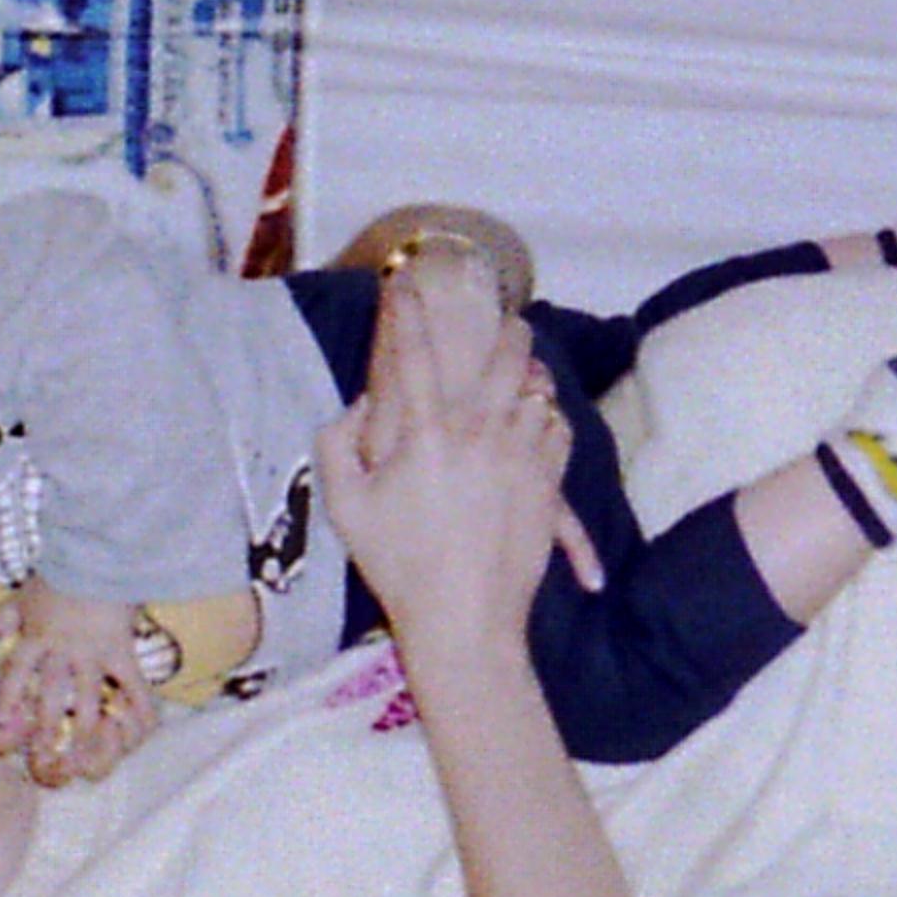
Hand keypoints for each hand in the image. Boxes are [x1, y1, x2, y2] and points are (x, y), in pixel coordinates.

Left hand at [0, 581, 157, 785]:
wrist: (97, 552)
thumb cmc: (61, 569)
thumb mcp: (27, 590)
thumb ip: (10, 612)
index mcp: (36, 635)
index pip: (18, 672)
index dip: (9, 697)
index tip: (1, 722)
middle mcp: (61, 649)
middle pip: (50, 694)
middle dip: (44, 726)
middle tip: (41, 756)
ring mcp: (93, 652)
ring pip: (86, 698)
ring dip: (83, 729)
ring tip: (81, 760)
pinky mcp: (121, 650)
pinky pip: (132, 684)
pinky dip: (138, 707)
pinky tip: (141, 730)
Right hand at [317, 258, 573, 662]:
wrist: (464, 618)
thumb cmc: (398, 564)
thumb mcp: (344, 507)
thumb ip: (337, 445)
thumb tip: (358, 406)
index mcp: (426, 435)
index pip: (414, 354)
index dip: (406, 309)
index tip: (403, 278)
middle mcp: (479, 434)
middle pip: (505, 357)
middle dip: (506, 329)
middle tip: (506, 320)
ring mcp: (521, 458)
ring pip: (540, 391)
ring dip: (532, 374)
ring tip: (526, 368)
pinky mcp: (547, 484)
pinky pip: (558, 429)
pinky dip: (550, 417)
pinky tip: (539, 420)